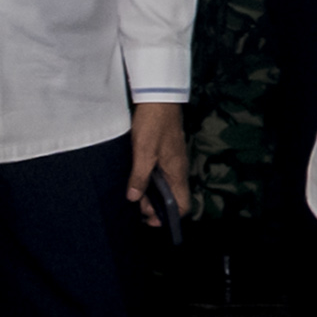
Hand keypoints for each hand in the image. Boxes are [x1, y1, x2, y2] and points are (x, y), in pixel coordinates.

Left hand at [125, 102, 190, 221]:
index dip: (169, 217)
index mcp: (177, 172)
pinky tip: (136, 178)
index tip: (150, 219)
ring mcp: (173, 161)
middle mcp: (178, 169)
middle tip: (136, 205)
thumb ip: (139, 177)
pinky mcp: (167, 153)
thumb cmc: (154, 123)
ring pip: (166, 186)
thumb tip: (134, 198)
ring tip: (133, 193)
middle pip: (173, 198)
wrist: (158, 97)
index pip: (183, 205)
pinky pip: (162, 174)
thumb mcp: (143, 152)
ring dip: (152, 194)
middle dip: (156, 207)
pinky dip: (151, 181)